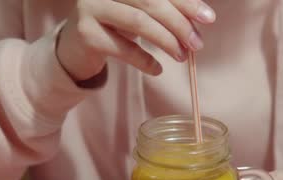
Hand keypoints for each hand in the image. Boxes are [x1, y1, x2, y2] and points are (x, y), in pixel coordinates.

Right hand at [56, 0, 215, 80]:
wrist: (73, 48)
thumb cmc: (113, 26)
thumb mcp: (137, 11)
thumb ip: (163, 10)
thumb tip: (200, 19)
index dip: (186, 2)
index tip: (208, 18)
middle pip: (150, 1)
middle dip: (179, 23)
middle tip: (197, 44)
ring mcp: (91, 8)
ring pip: (138, 22)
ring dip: (166, 41)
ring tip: (182, 56)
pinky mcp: (86, 34)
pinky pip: (123, 48)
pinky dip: (144, 60)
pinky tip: (157, 69)